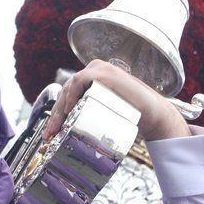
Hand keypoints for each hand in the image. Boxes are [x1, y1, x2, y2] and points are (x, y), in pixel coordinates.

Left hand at [43, 59, 189, 141]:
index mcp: (94, 76)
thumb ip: (93, 109)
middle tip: (50, 134)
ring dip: (60, 108)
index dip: (57, 112)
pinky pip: (80, 81)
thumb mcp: (106, 108)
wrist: (153, 113)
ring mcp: (100, 69)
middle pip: (66, 91)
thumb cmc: (131, 113)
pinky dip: (72, 94)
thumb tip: (72, 128)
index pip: (68, 93)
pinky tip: (70, 109)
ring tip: (58, 126)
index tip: (51, 131)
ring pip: (70, 86)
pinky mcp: (105, 74)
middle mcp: (95, 69)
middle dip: (56, 114)